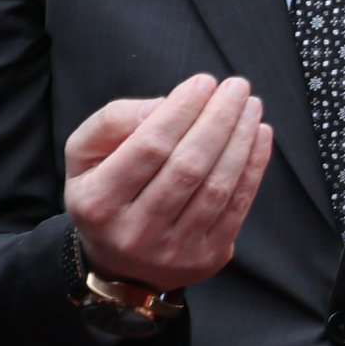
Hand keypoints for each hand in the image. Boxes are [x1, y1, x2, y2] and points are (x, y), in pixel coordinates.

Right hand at [64, 73, 272, 290]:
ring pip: (217, 186)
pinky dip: (254, 167)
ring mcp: (173, 250)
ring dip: (241, 139)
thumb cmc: (105, 192)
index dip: (181, 111)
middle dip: (218, 119)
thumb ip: (113, 122)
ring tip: (251, 106)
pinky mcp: (207, 258)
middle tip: (236, 87)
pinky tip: (260, 136)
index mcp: (98, 202)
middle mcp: (134, 231)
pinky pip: (237, 206)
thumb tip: (165, 105)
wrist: (120, 263)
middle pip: (188, 166)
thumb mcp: (85, 155)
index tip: (203, 82)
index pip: (148, 147)